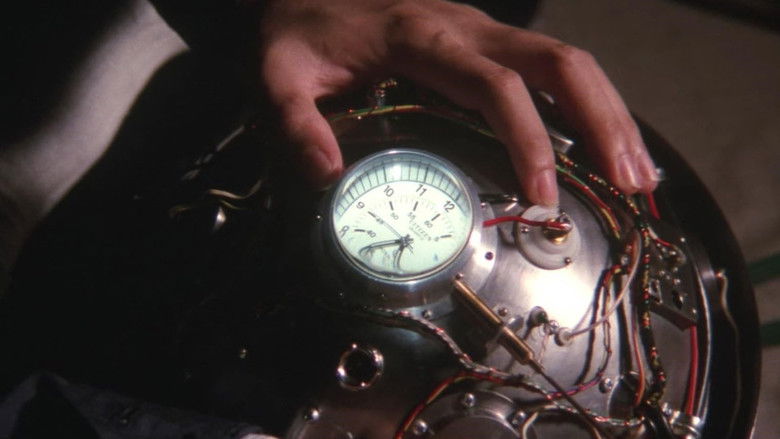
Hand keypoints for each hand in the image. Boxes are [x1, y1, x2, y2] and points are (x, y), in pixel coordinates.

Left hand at [259, 0, 658, 205]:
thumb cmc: (296, 33)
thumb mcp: (279, 76)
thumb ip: (296, 122)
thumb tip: (327, 176)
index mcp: (423, 38)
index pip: (496, 85)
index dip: (528, 138)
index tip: (543, 196)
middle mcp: (467, 27)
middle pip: (558, 62)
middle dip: (602, 122)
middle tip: (632, 183)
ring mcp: (482, 30)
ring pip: (567, 60)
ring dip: (609, 114)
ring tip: (639, 174)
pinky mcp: (484, 41)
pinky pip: (551, 66)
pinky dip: (587, 105)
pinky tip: (604, 143)